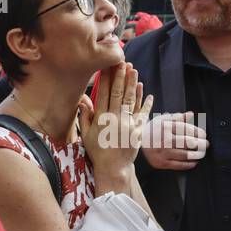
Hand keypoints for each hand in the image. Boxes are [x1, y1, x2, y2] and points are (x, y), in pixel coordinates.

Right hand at [80, 62, 153, 180]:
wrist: (113, 168)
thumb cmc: (98, 151)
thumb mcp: (86, 135)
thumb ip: (85, 117)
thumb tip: (82, 101)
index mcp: (101, 118)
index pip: (104, 94)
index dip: (107, 79)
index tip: (108, 67)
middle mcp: (115, 118)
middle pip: (119, 93)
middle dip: (121, 76)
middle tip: (123, 63)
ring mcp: (128, 124)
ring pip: (131, 100)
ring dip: (133, 84)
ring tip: (134, 71)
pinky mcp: (138, 130)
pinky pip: (143, 114)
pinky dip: (146, 103)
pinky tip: (147, 92)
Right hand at [142, 112, 208, 170]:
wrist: (136, 142)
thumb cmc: (154, 129)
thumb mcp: (163, 120)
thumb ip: (178, 117)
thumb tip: (190, 114)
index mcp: (166, 127)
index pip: (187, 129)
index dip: (198, 133)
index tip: (204, 135)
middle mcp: (164, 140)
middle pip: (188, 142)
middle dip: (201, 144)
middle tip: (206, 145)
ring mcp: (163, 152)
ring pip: (185, 155)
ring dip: (197, 155)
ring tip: (202, 153)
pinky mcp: (161, 163)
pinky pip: (178, 165)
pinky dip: (188, 164)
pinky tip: (194, 162)